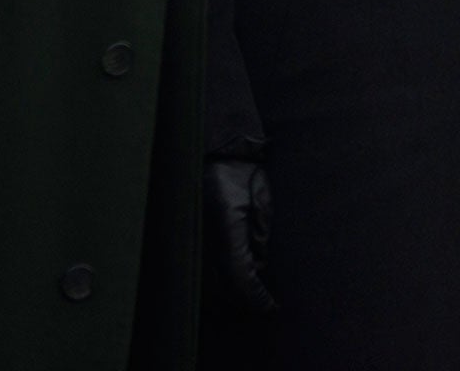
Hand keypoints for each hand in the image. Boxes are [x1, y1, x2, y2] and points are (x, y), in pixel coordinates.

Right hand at [204, 157, 275, 314]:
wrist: (215, 152)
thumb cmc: (243, 171)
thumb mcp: (262, 197)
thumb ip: (261, 232)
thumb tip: (259, 265)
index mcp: (228, 225)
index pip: (242, 276)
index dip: (256, 296)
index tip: (270, 307)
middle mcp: (206, 235)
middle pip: (224, 286)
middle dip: (245, 301)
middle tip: (263, 306)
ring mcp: (194, 238)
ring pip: (208, 283)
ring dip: (229, 295)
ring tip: (250, 298)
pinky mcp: (188, 238)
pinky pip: (199, 270)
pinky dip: (213, 283)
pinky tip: (229, 284)